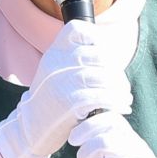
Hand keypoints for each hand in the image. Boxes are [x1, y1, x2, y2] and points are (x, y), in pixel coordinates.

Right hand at [0, 20, 132, 157]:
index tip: (106, 55)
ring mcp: (61, 82)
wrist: (30, 128)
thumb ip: (76, 60)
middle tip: (122, 84)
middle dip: (116, 70)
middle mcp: (55, 63)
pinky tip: (122, 107)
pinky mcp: (68, 102)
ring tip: (125, 97)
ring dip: (120, 88)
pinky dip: (116, 102)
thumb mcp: (57, 73)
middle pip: (98, 55)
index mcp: (54, 52)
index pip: (76, 29)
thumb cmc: (52, 100)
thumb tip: (109, 52)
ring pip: (102, 76)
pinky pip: (100, 96)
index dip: (96, 37)